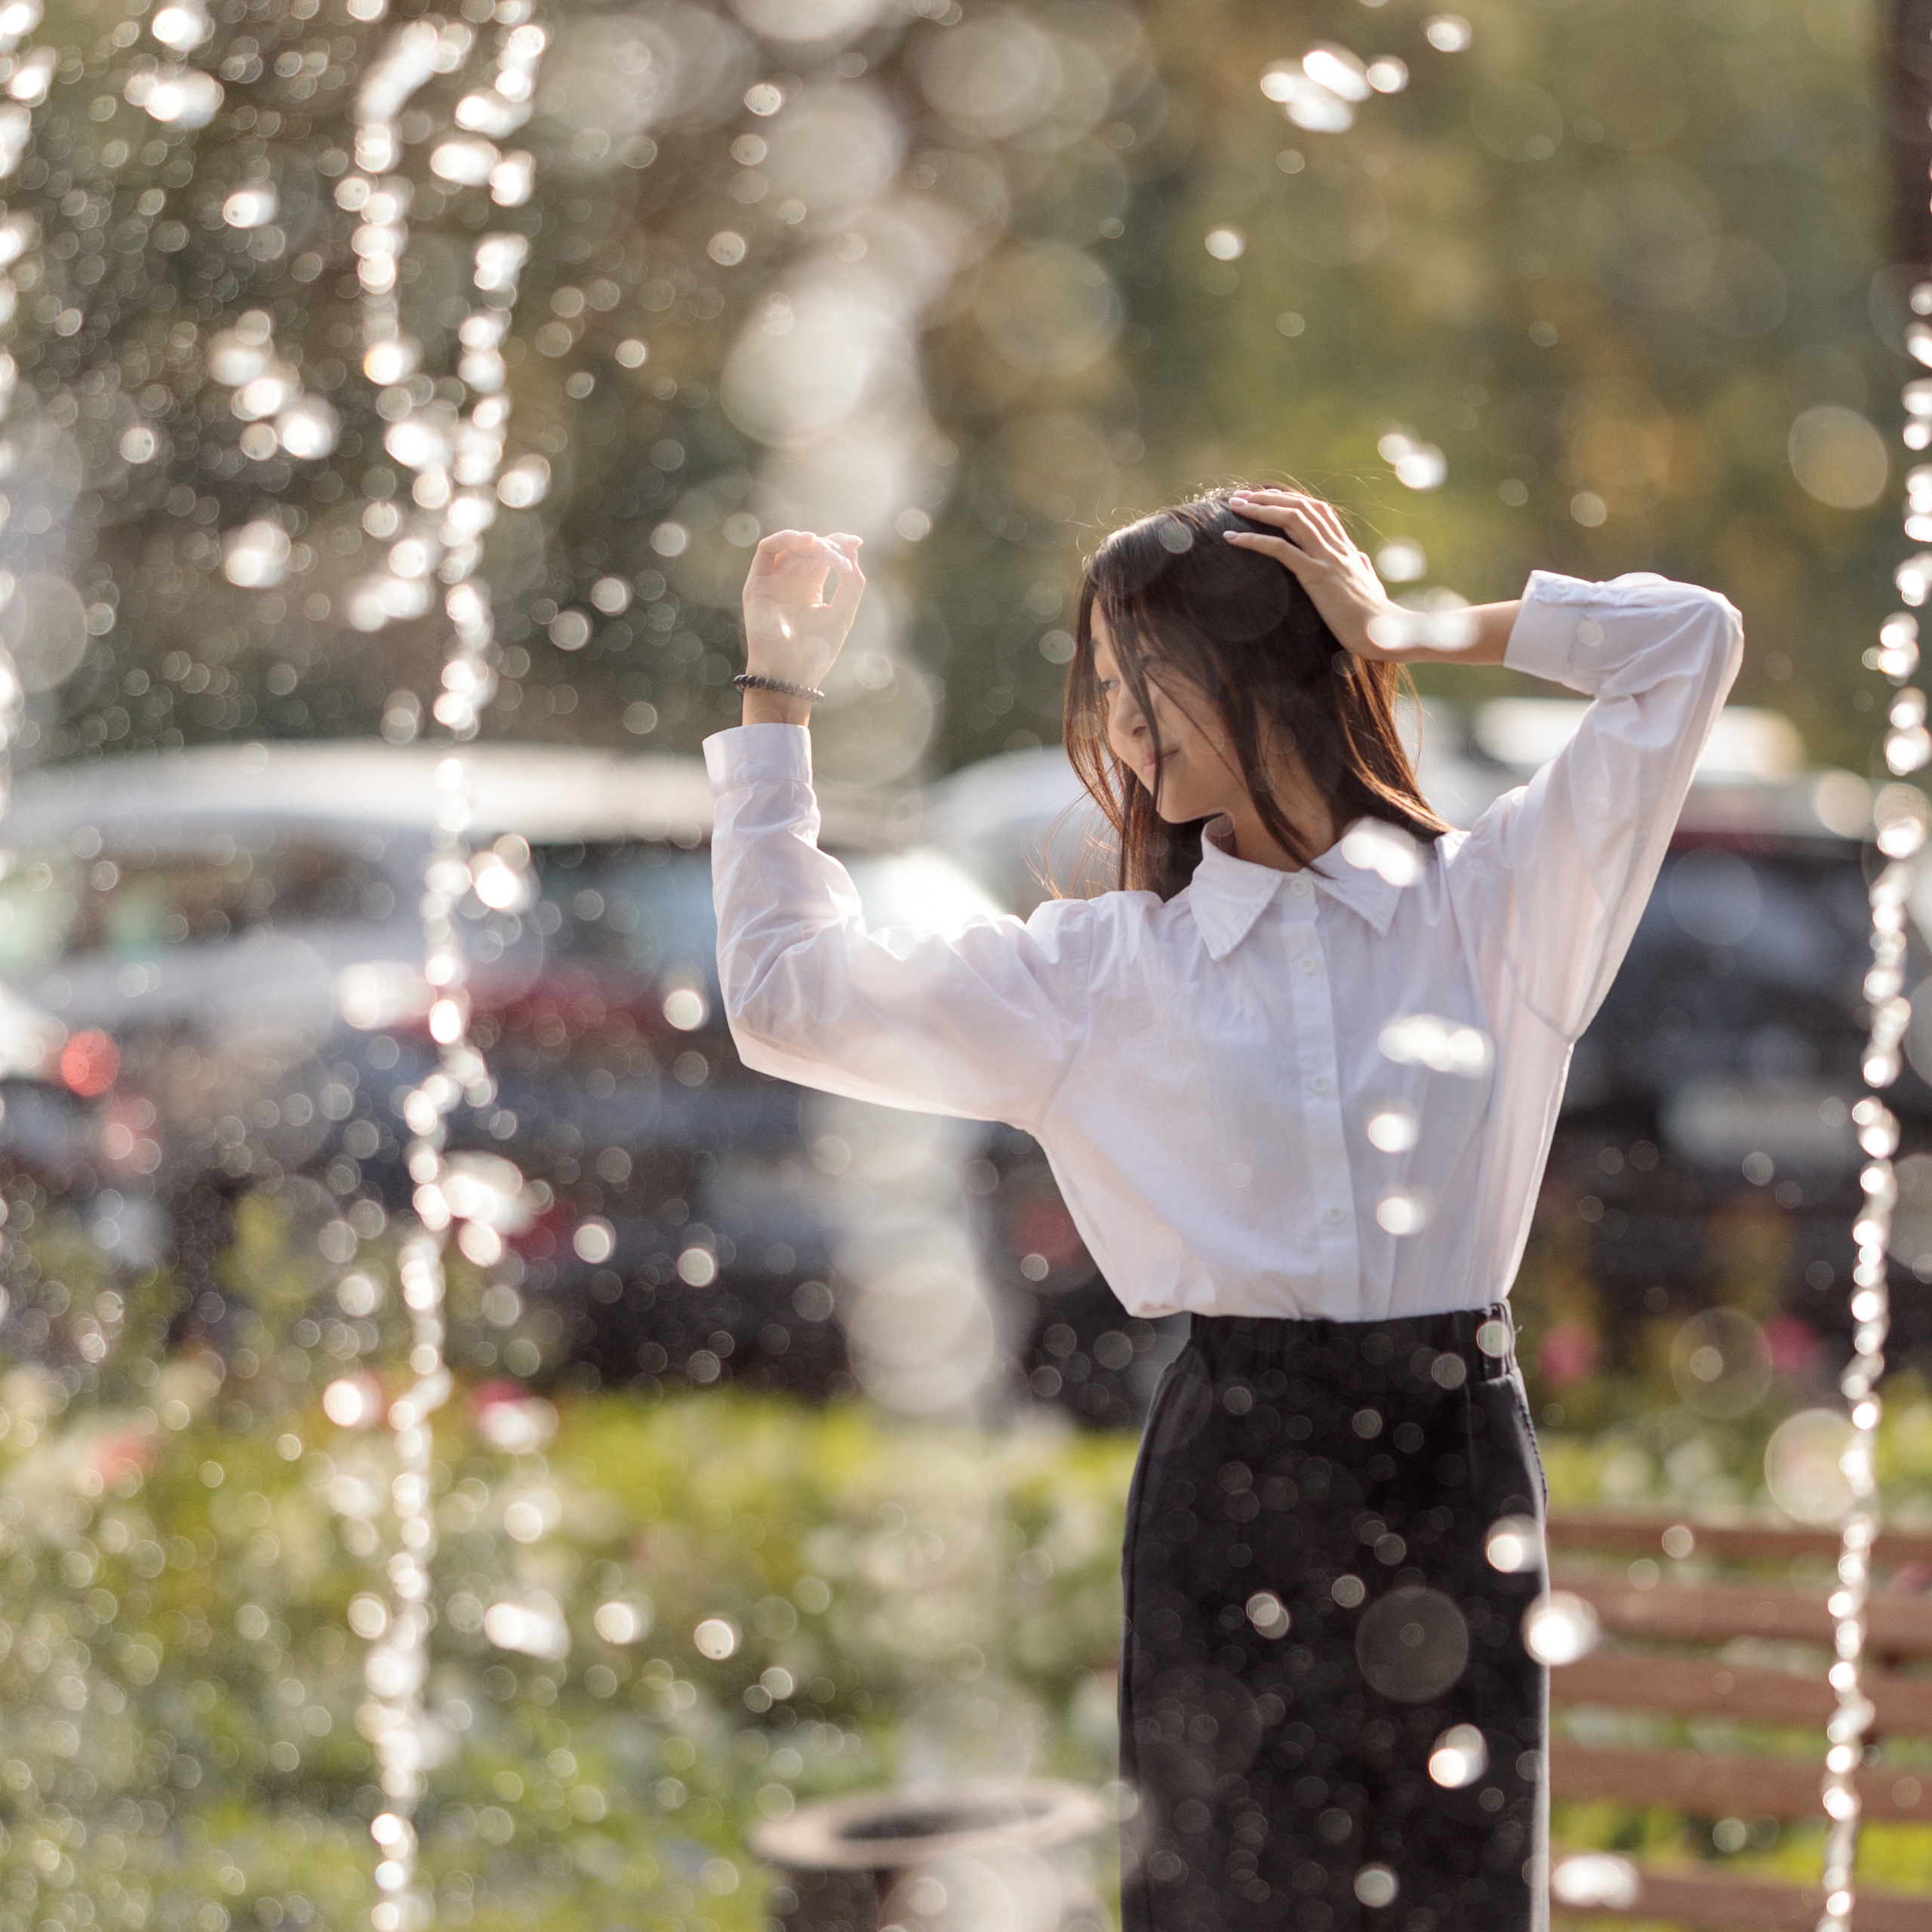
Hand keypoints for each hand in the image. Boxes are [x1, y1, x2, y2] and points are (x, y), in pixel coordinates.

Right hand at [742, 529, 865, 692]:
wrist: (791, 672)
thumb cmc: (817, 650)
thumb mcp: (843, 613)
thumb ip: (851, 583)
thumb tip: (852, 549)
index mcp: (809, 590)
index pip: (823, 556)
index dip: (839, 545)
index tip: (857, 542)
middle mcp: (790, 583)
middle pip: (809, 548)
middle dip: (830, 545)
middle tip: (843, 558)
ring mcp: (773, 582)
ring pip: (791, 546)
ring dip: (813, 544)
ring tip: (829, 554)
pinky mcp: (757, 583)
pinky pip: (766, 549)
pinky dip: (786, 538)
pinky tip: (807, 541)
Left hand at [1222, 488, 1409, 659]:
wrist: (1384, 633)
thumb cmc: (1376, 618)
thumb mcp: (1368, 584)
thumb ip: (1360, 568)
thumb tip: (1360, 559)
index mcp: (1346, 549)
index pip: (1318, 510)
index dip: (1291, 499)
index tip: (1267, 497)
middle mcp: (1337, 547)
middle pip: (1301, 506)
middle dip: (1268, 497)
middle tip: (1240, 497)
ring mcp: (1327, 558)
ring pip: (1292, 518)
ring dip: (1259, 509)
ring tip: (1234, 506)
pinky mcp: (1317, 576)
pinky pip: (1281, 550)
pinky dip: (1254, 540)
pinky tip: (1233, 538)